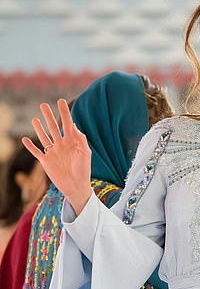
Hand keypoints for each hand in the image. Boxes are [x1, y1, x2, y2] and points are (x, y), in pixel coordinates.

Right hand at [22, 100, 92, 214]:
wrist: (77, 187)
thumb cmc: (84, 171)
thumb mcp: (85, 154)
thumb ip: (80, 140)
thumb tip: (74, 126)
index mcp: (71, 142)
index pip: (67, 124)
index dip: (64, 112)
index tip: (60, 101)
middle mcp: (61, 145)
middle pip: (53, 127)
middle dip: (48, 116)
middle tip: (43, 105)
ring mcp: (53, 152)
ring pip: (44, 137)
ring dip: (39, 128)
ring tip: (35, 119)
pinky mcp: (46, 161)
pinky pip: (36, 152)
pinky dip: (30, 146)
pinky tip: (25, 139)